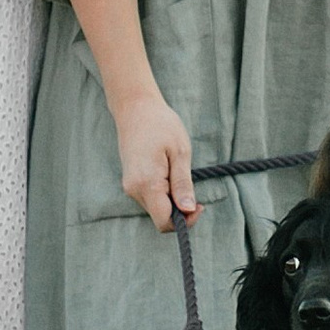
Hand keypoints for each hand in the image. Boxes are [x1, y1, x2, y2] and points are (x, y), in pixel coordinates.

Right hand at [112, 90, 195, 231]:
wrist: (135, 108)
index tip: (199, 205)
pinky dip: (163, 193)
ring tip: (178, 172)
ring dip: (172, 200)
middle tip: (192, 188)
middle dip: (180, 210)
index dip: (185, 221)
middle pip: (160, 217)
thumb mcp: (180, 152)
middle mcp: (134, 189)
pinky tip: (169, 172)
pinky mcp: (131, 182)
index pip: (164, 221)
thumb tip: (188, 210)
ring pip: (156, 208)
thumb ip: (182, 184)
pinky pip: (150, 198)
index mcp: (147, 183)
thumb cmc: (160, 124)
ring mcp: (130, 186)